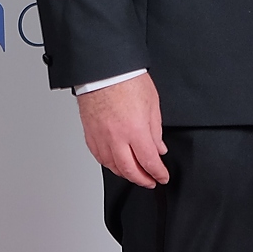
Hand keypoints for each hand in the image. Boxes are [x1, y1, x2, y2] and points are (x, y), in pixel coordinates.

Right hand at [77, 72, 168, 187]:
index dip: (158, 173)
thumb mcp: (152, 104)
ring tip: (134, 174)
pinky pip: (98, 156)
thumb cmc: (127, 80)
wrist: (104, 69)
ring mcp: (101, 136)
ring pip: (112, 166)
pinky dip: (109, 164)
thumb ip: (156, 130)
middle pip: (129, 170)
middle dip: (142, 180)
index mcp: (135, 129)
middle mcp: (116, 137)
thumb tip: (159, 147)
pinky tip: (115, 164)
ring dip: (125, 174)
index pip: (149, 161)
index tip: (162, 176)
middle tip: (150, 182)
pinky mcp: (90, 133)